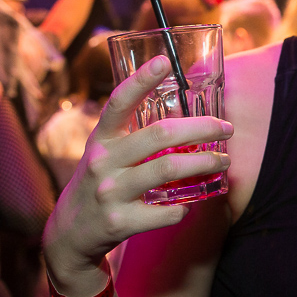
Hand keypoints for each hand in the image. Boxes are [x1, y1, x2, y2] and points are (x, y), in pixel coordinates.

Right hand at [43, 56, 232, 296]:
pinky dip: (185, 206)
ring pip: (168, 168)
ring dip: (205, 163)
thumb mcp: (106, 151)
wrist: (69, 235)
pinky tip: (191, 202)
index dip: (140, 80)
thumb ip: (134, 131)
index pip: (119, 102)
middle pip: (161, 134)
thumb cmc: (101, 180)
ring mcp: (109, 192)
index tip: (164, 61)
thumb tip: (187, 111)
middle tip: (227, 128)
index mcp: (101, 138)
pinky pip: (165, 211)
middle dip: (202, 127)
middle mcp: (102, 161)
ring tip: (223, 162)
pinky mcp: (119, 222)